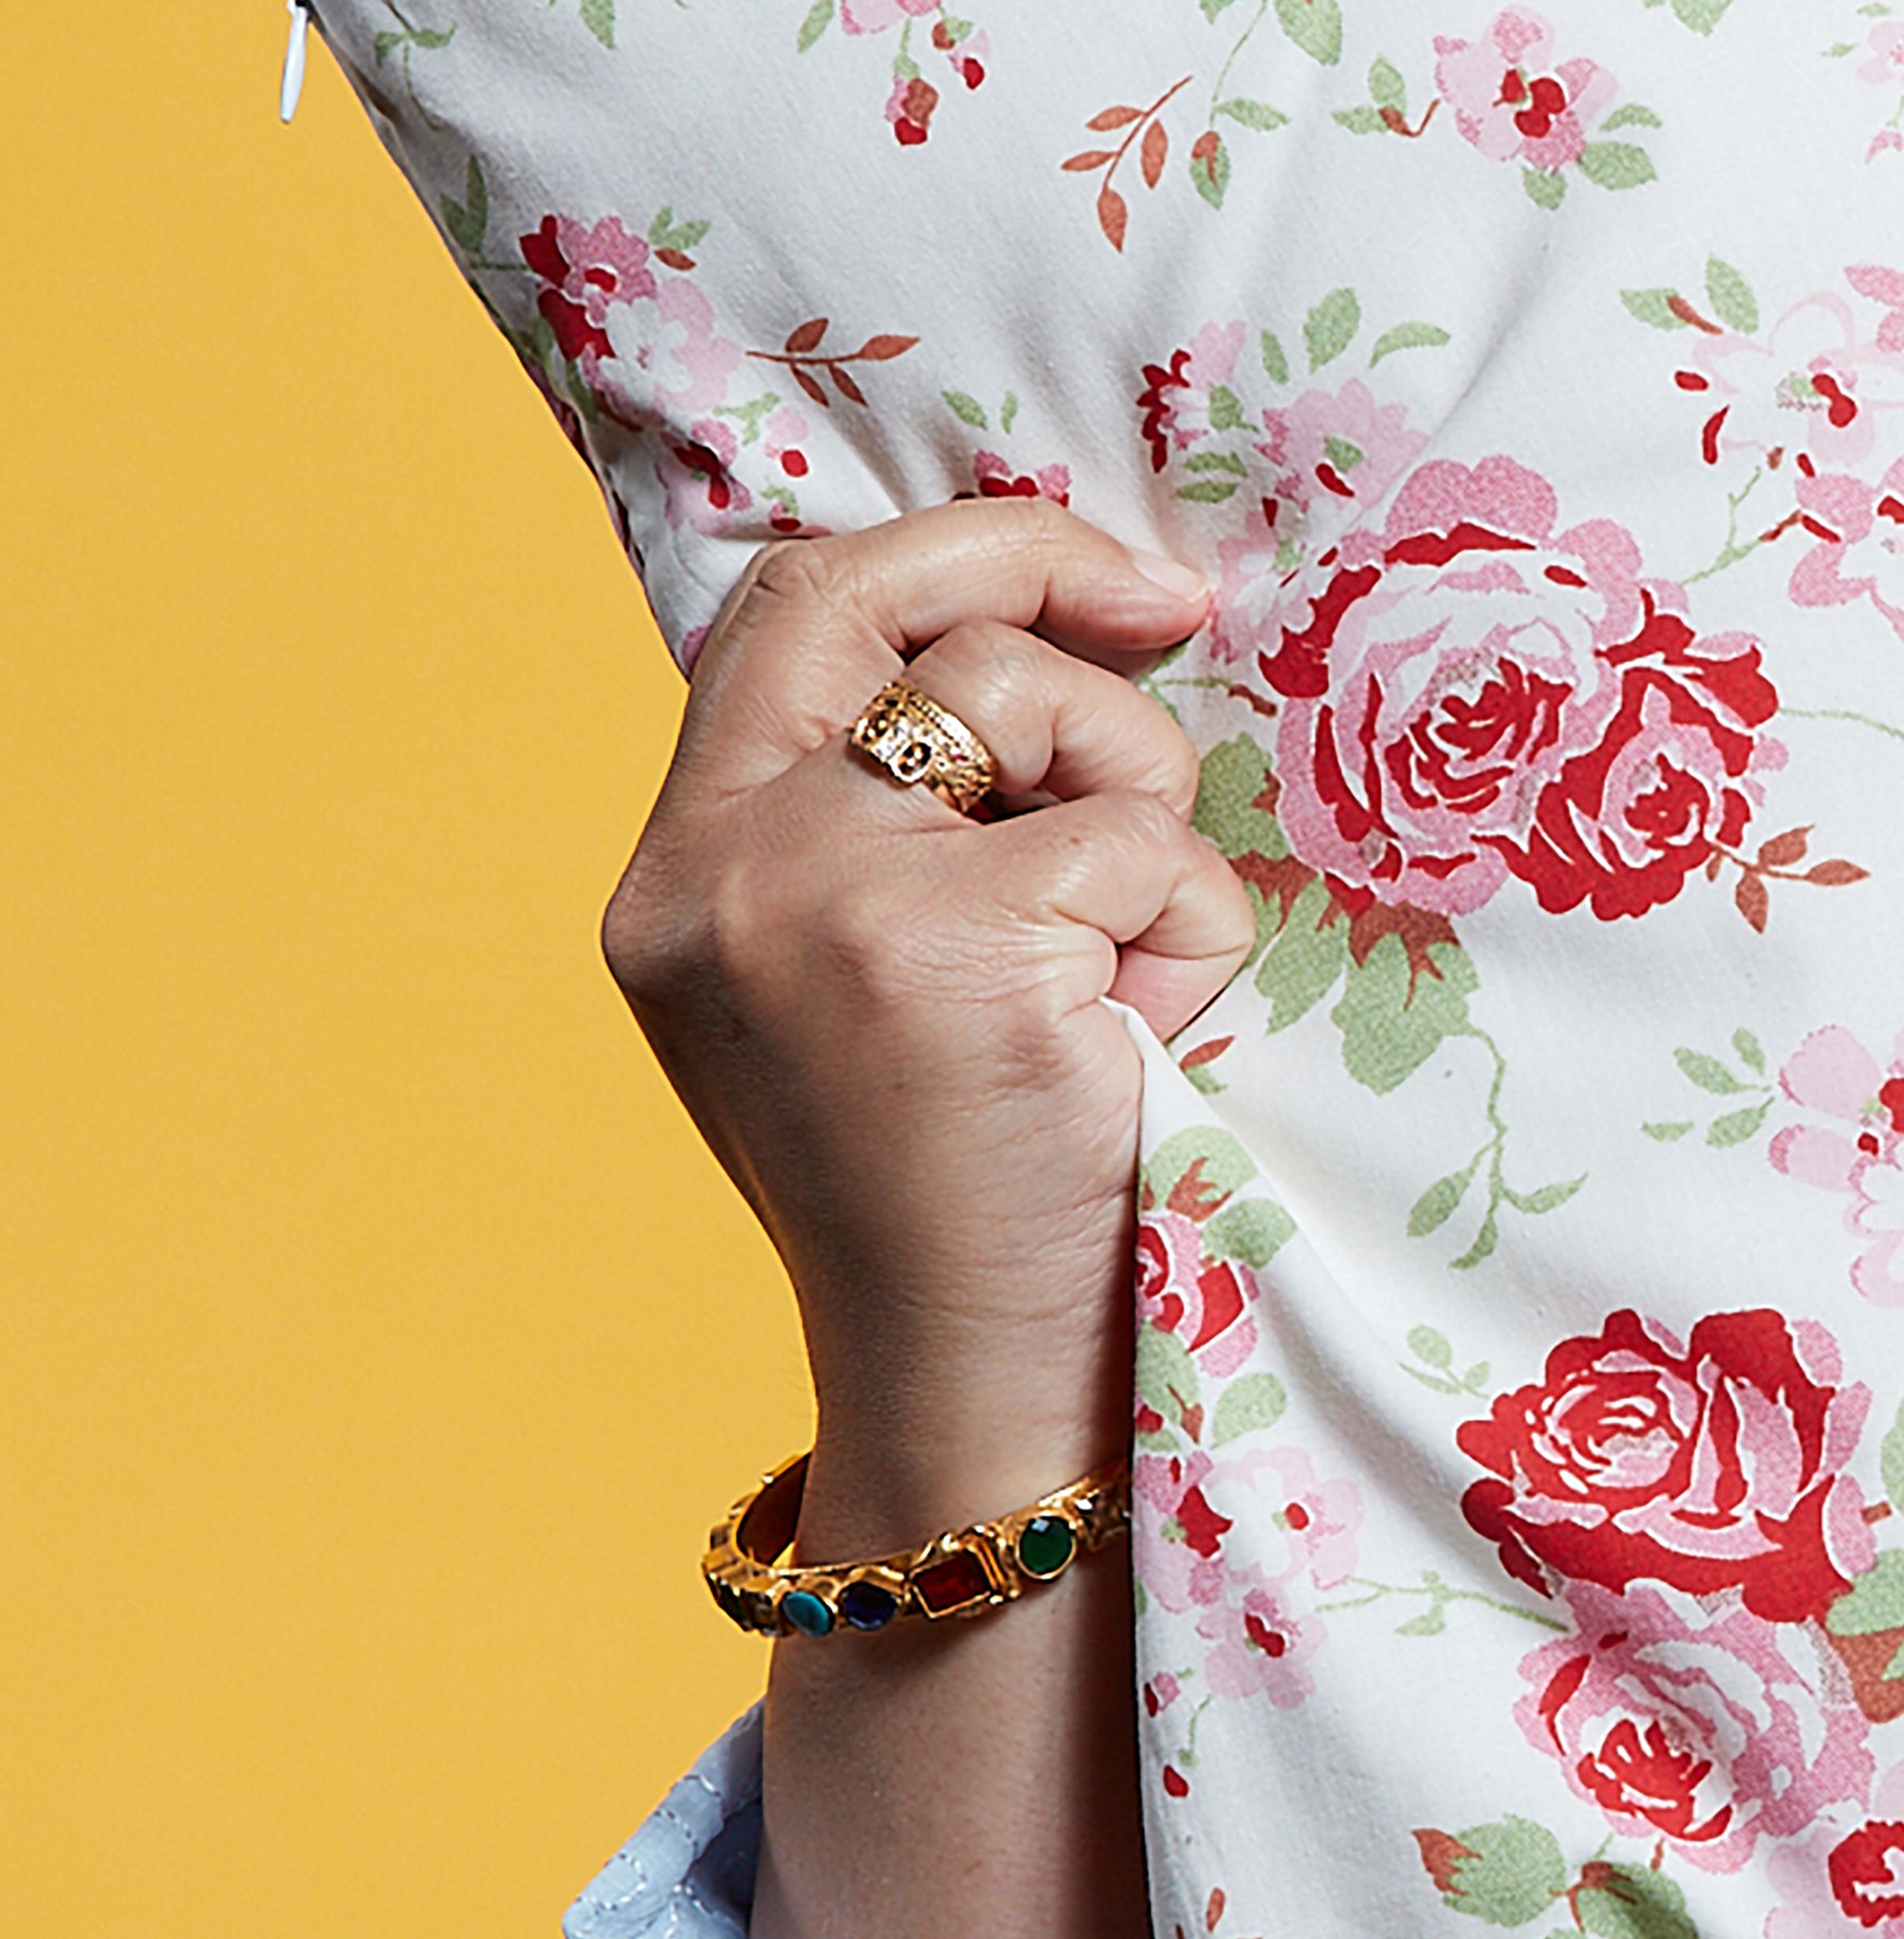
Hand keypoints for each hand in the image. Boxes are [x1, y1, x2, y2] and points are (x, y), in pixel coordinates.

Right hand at [600, 507, 1240, 1549]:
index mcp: (681, 869)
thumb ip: (902, 819)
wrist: (977, 1384)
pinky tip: (1150, 1035)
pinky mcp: (942, 943)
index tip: (1100, 579)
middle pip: (873, 594)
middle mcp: (712, 867)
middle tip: (1175, 606)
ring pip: (1034, 705)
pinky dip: (1187, 928)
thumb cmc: (970, 1184)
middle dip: (1042, 560)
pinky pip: (1136, 843)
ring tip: (1127, 967)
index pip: (788, 612)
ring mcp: (812, 896)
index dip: (948, 554)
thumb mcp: (881, 974)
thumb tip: (1059, 631)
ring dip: (1137, 809)